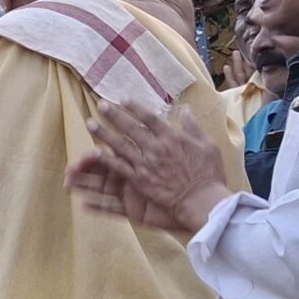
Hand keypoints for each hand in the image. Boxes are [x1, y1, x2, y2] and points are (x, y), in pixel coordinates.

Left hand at [76, 100, 232, 232]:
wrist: (202, 200)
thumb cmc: (208, 173)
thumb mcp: (208, 144)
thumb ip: (193, 126)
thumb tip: (186, 108)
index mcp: (172, 137)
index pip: (150, 117)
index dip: (135, 107)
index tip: (123, 98)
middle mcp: (156, 148)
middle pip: (131, 127)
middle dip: (114, 115)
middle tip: (100, 105)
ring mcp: (146, 164)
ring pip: (120, 145)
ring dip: (104, 134)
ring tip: (90, 124)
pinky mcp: (140, 181)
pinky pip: (119, 168)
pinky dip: (107, 159)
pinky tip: (95, 151)